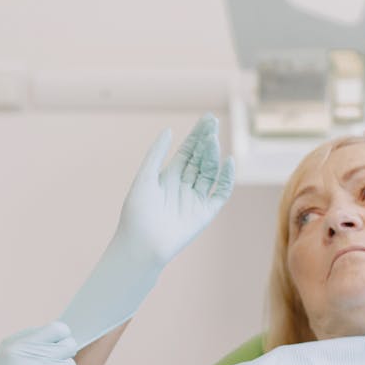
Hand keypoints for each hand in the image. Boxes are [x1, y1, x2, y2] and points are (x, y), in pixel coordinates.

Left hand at [60, 114, 236, 346]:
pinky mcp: (206, 213)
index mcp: (168, 177)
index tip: (207, 119)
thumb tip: (168, 130)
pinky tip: (227, 163)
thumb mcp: (145, 178)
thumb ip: (156, 154)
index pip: (188, 151)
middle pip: (200, 158)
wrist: (141, 244)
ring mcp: (196, 199)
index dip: (197, 135)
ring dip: (213, 155)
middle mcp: (184, 186)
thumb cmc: (137, 212)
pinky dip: (226, 178)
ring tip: (213, 139)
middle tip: (213, 123)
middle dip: (207, 141)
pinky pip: (220, 192)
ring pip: (209, 172)